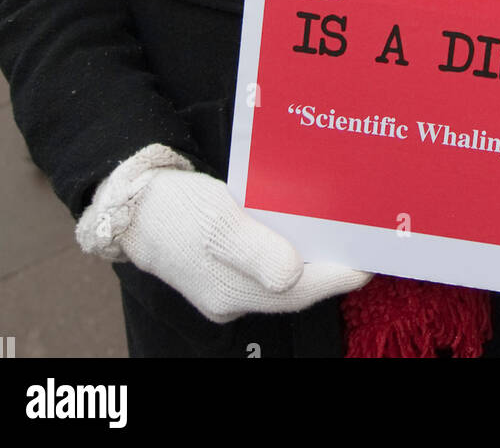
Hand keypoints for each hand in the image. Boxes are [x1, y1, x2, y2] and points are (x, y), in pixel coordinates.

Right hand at [76, 145, 370, 323]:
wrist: (128, 204)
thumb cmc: (173, 208)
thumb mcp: (215, 219)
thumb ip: (253, 248)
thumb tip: (291, 273)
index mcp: (233, 288)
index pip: (302, 288)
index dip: (339, 273)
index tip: (371, 257)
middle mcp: (233, 295)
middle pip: (296, 287)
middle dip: (331, 265)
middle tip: (364, 239)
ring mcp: (227, 284)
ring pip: (284, 277)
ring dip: (312, 257)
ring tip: (341, 232)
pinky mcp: (221, 267)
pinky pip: (266, 264)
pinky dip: (288, 248)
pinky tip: (301, 229)